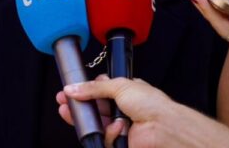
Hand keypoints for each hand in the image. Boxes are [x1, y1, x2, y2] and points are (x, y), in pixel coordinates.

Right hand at [56, 77, 174, 147]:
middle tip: (64, 104)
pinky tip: (119, 128)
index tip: (69, 91)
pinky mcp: (121, 142)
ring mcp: (121, 126)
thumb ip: (93, 87)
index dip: (83, 91)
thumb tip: (73, 88)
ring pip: (96, 125)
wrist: (164, 127)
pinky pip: (106, 139)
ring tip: (77, 116)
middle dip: (78, 106)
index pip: (98, 90)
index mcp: (124, 91)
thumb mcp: (119, 86)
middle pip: (94, 108)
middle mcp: (122, 109)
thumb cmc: (151, 104)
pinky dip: (110, 133)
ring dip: (89, 121)